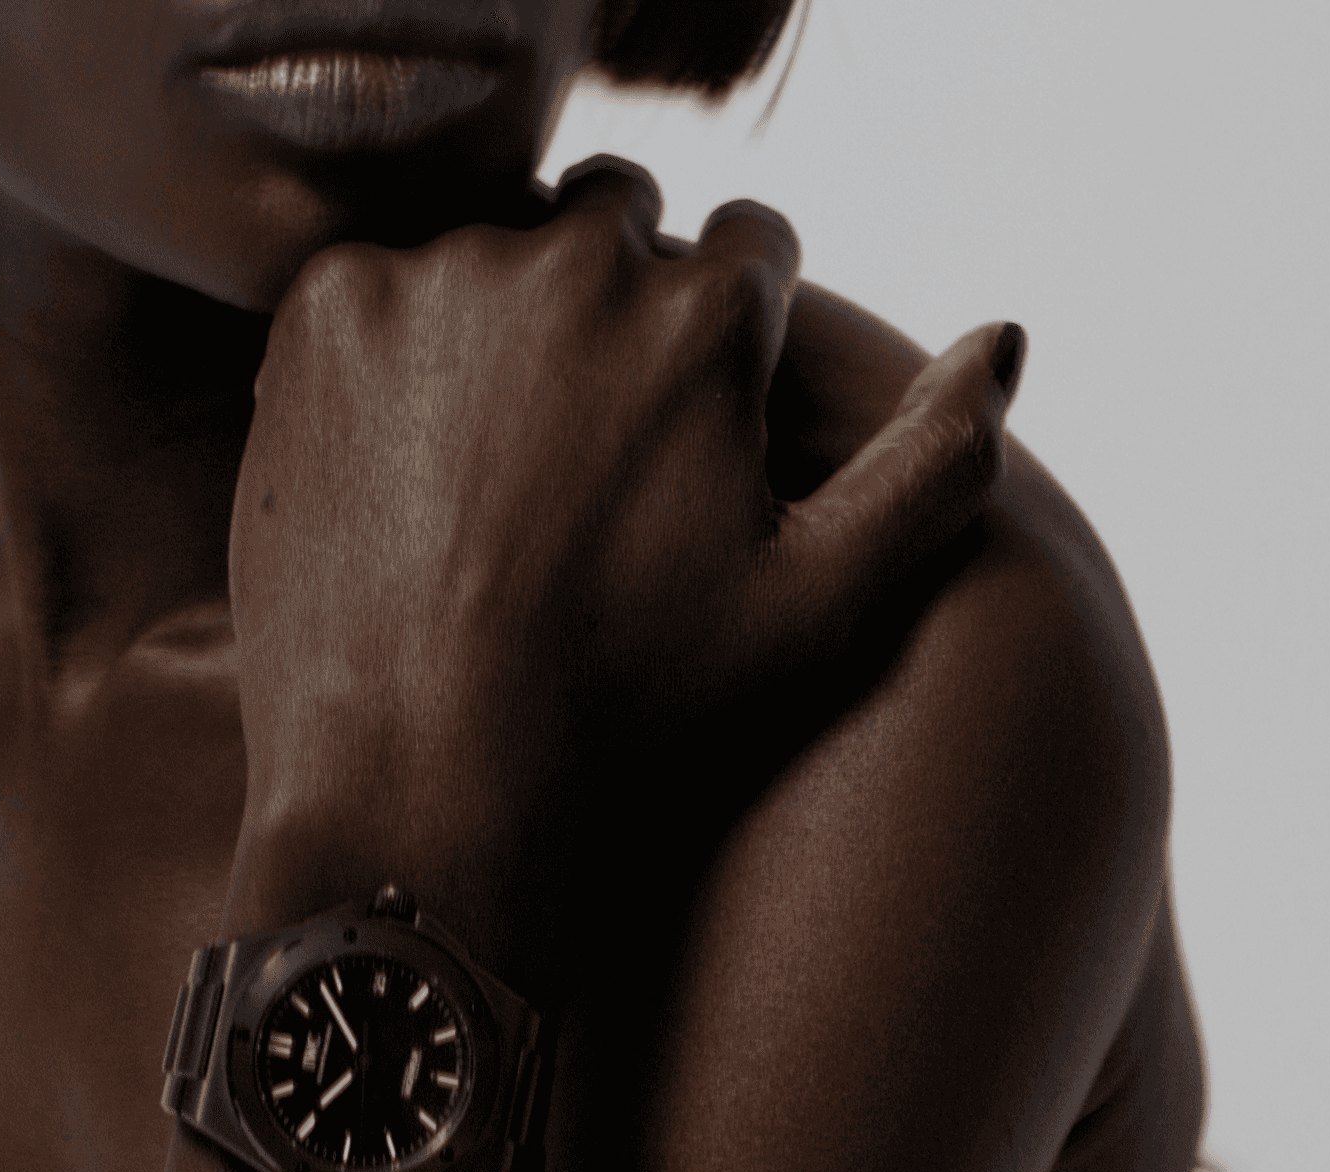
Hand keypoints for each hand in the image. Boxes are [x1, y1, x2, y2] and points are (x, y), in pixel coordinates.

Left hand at [226, 155, 1023, 912]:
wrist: (423, 789)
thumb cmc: (636, 718)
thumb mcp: (825, 609)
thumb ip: (937, 461)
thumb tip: (1005, 338)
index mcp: (709, 317)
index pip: (752, 249)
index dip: (732, 343)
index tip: (690, 429)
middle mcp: (574, 264)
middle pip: (618, 223)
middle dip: (619, 308)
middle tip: (586, 453)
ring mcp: (437, 279)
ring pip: (496, 251)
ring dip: (503, 324)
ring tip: (491, 476)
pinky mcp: (324, 312)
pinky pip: (380, 286)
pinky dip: (393, 352)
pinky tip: (405, 470)